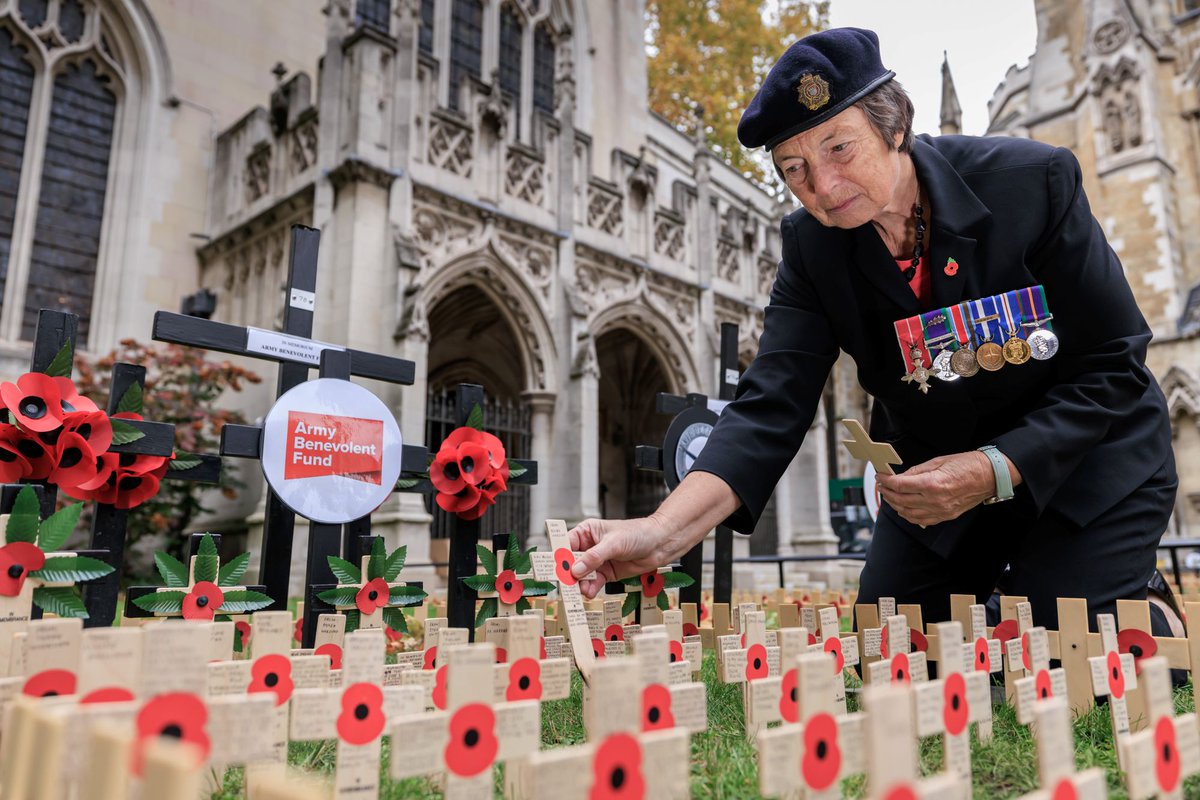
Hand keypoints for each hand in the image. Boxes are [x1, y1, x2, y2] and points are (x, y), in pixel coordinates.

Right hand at [567, 517, 669, 598]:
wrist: (660, 544)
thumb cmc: (638, 534)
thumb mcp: (614, 543)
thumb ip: (594, 557)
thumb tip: (575, 569)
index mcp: (587, 532)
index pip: (566, 544)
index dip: (560, 556)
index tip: (556, 569)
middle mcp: (589, 546)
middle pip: (572, 562)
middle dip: (569, 574)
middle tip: (566, 585)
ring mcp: (597, 561)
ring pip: (582, 575)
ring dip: (580, 584)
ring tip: (581, 591)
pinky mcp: (607, 573)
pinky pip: (594, 583)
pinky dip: (590, 589)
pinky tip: (589, 593)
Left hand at [876, 450, 1017, 526]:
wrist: (988, 476)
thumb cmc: (966, 465)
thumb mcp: (937, 461)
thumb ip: (916, 471)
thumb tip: (900, 476)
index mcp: (932, 484)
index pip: (900, 485)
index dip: (886, 481)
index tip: (880, 477)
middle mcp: (935, 500)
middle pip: (901, 500)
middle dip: (887, 493)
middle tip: (881, 486)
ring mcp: (940, 510)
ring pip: (908, 513)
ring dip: (895, 505)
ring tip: (889, 496)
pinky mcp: (945, 516)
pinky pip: (921, 520)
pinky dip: (908, 515)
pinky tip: (903, 509)